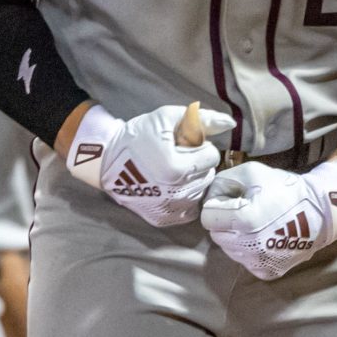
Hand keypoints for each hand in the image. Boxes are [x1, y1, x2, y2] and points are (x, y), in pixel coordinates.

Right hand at [65, 103, 228, 228]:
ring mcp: (169, 209)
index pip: (211, 156)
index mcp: (177, 168)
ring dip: (192, 180)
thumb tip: (230, 124)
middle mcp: (176, 193)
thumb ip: (202, 119)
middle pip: (207, 175)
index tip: (182, 145)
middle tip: (176, 156)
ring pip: (199, 192)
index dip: (199, 147)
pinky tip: (170, 186)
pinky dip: (184, 198)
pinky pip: (188, 210)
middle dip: (196, 164)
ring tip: (172, 170)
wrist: (106, 161)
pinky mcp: (162, 219)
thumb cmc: (137, 136)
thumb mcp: (166, 118)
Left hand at [200, 157, 336, 280]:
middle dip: (225, 221)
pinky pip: (244, 260)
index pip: (207, 217)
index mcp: (243, 220)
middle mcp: (248, 246)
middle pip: (215, 234)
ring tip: (258, 223)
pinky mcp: (266, 272)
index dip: (218, 204)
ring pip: (228, 249)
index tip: (234, 199)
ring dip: (236, 236)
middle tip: (246, 210)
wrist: (320, 213)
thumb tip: (208, 197)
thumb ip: (222, 182)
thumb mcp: (251, 172)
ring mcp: (257, 262)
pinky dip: (249, 250)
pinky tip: (264, 236)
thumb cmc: (284, 189)